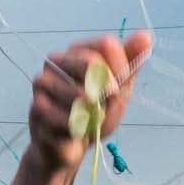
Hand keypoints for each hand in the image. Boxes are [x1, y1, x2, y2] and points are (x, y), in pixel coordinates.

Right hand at [29, 29, 151, 172]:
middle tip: (106, 106)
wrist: (65, 147)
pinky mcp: (37, 108)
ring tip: (90, 123)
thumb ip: (130, 64)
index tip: (119, 87)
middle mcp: (55, 61)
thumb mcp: (118, 89)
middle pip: (91, 62)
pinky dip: (81, 129)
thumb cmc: (92, 114)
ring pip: (82, 94)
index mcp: (77, 51)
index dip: (120, 69)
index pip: (106, 45)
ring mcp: (43, 83)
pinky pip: (70, 117)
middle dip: (109, 90)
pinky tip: (75, 131)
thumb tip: (146, 37)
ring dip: (96, 116)